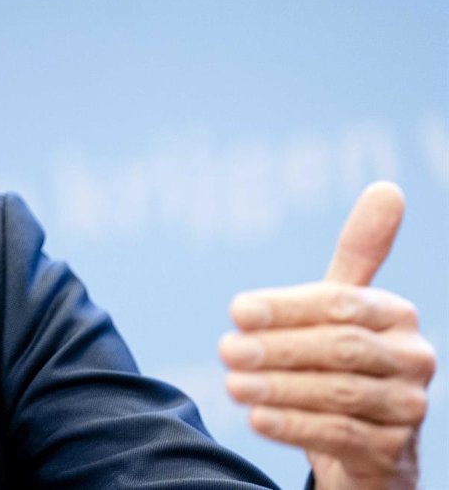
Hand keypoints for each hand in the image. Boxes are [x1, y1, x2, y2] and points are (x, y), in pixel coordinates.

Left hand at [219, 182, 436, 488]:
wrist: (363, 445)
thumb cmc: (343, 361)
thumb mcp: (343, 308)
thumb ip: (357, 253)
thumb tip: (387, 188)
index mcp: (397, 316)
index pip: (339, 304)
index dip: (286, 307)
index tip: (236, 311)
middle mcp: (414, 359)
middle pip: (340, 348)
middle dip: (278, 348)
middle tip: (225, 349)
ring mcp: (409, 409)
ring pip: (339, 393)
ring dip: (279, 388)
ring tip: (232, 385)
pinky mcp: (393, 452)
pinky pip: (342, 435)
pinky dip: (296, 425)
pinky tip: (256, 418)